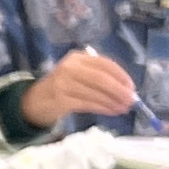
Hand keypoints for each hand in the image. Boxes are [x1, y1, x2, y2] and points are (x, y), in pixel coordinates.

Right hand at [21, 48, 138, 129]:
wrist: (36, 101)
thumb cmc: (64, 87)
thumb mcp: (79, 74)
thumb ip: (99, 78)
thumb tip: (127, 90)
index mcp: (78, 57)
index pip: (104, 64)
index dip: (121, 75)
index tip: (132, 87)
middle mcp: (70, 67)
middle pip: (100, 78)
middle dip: (119, 90)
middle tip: (131, 101)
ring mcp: (63, 83)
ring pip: (95, 93)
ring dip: (112, 102)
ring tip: (123, 109)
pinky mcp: (61, 100)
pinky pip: (88, 104)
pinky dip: (102, 108)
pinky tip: (111, 111)